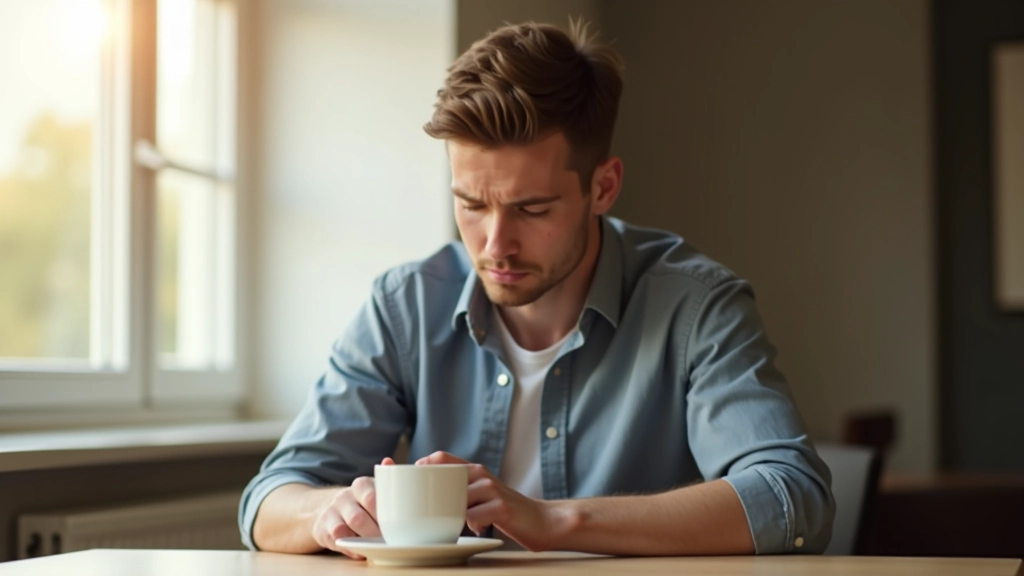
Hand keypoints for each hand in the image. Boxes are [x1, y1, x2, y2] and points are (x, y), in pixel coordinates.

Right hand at [312, 457, 394, 558]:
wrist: (331, 508)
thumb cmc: (364, 501)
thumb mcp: (377, 488)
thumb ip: (390, 478)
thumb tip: (396, 462)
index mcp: (361, 485)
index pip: (371, 498)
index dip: (383, 515)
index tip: (396, 526)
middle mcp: (343, 497)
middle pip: (358, 518)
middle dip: (374, 534)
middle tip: (388, 542)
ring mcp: (330, 513)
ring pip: (342, 531)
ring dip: (359, 542)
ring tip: (374, 547)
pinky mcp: (321, 530)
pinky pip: (334, 542)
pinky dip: (348, 549)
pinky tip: (360, 551)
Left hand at [416, 452, 556, 550]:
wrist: (543, 520)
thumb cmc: (505, 511)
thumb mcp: (482, 496)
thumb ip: (459, 493)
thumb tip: (425, 500)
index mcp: (474, 470)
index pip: (440, 457)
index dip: (420, 465)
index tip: (404, 481)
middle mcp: (481, 475)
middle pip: (443, 475)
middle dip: (427, 493)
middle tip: (419, 511)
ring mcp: (492, 489)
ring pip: (456, 499)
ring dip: (449, 515)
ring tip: (453, 524)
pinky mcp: (501, 507)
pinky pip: (472, 517)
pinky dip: (469, 526)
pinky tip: (477, 529)